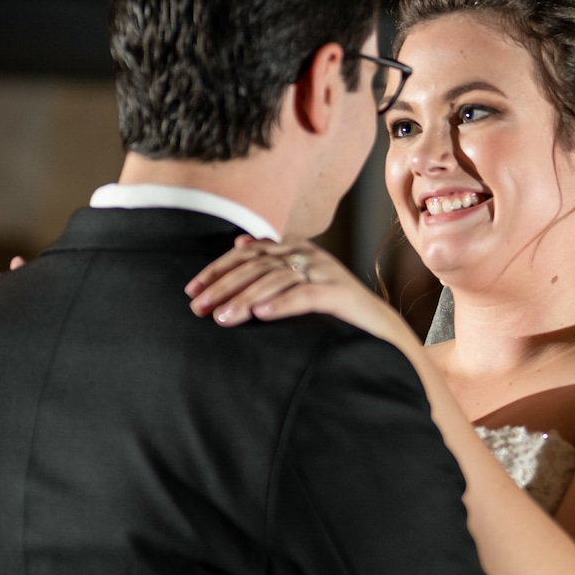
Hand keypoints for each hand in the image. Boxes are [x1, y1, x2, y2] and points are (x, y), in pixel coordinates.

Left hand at [186, 238, 414, 350]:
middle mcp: (310, 256)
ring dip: (245, 299)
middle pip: (257, 265)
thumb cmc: (335, 312)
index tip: (192, 290)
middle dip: (223, 286)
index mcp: (297, 250)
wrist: (382, 329)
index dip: (218, 269)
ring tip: (223, 318)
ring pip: (276, 280)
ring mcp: (326, 273)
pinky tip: (261, 315)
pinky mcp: (340, 294)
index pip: (248, 253)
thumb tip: (240, 244)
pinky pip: (305, 296)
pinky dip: (281, 304)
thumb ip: (274, 266)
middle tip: (198, 308)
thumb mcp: (301, 283)